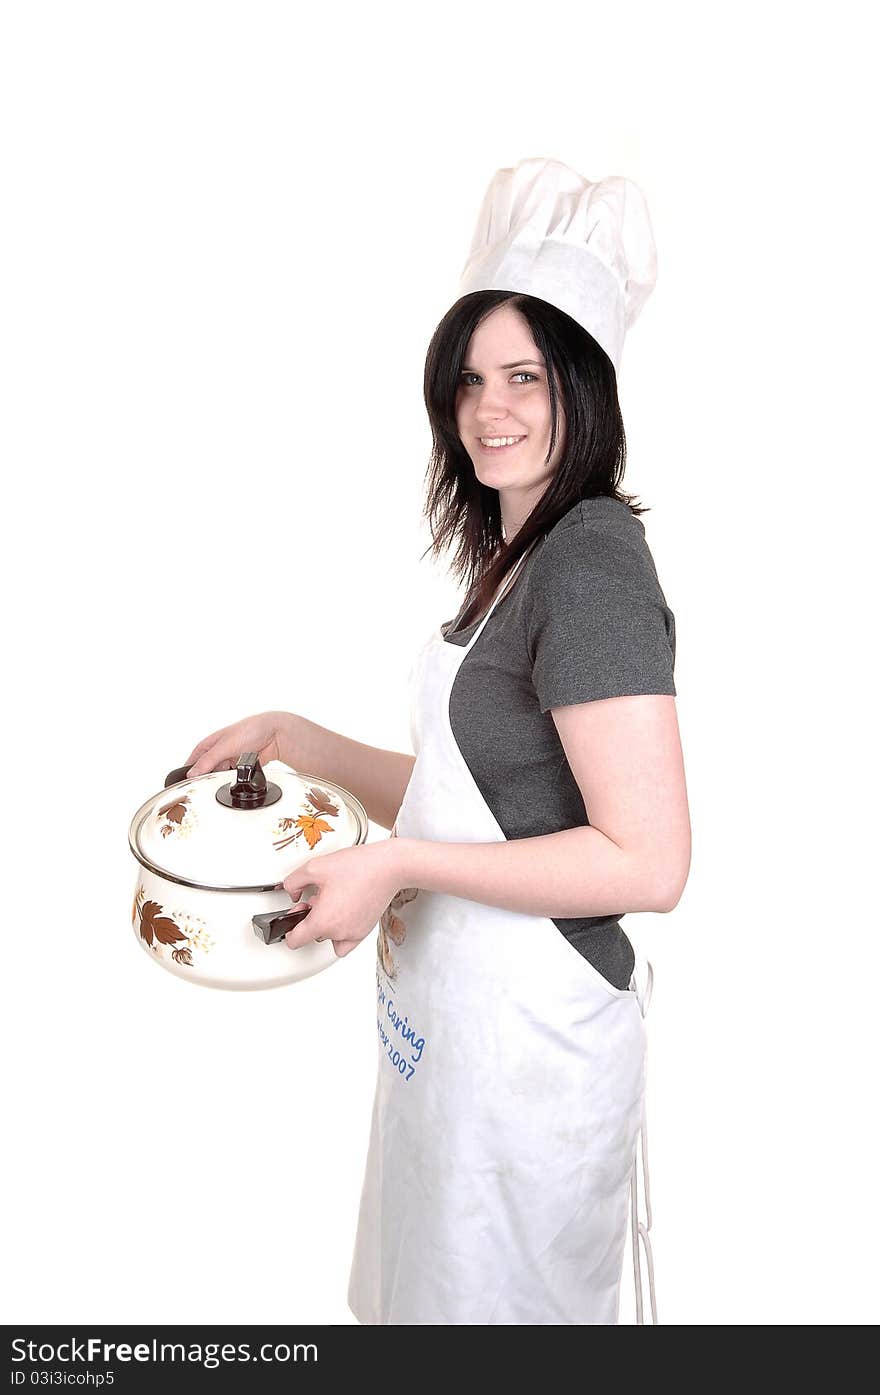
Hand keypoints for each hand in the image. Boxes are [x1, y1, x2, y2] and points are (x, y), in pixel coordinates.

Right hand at [184, 711, 296, 777]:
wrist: (275, 734)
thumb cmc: (249, 730)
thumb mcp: (224, 746)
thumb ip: (207, 761)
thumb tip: (191, 773)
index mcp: (208, 745)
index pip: (192, 763)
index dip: (187, 774)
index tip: (186, 786)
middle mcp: (217, 752)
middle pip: (206, 772)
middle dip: (207, 779)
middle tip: (208, 785)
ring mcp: (229, 760)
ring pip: (219, 776)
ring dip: (222, 779)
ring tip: (227, 776)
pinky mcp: (240, 767)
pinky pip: (232, 778)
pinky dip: (233, 780)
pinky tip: (237, 778)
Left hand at [281, 841, 404, 958]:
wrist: (389, 867)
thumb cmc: (359, 867)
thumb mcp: (315, 867)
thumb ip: (294, 881)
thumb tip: (292, 892)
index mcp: (323, 921)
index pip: (295, 941)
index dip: (288, 930)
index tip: (290, 920)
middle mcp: (338, 932)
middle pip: (312, 937)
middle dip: (309, 919)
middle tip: (314, 899)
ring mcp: (354, 933)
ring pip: (331, 939)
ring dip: (326, 925)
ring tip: (330, 903)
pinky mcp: (366, 929)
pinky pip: (347, 941)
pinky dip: (341, 932)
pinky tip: (342, 914)